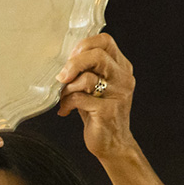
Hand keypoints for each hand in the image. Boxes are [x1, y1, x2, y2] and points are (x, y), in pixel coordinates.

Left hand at [56, 33, 135, 158]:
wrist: (113, 143)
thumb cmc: (98, 112)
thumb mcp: (94, 86)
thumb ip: (85, 70)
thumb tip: (60, 59)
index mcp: (121, 67)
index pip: (105, 41)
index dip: (84, 45)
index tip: (70, 57)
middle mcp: (123, 78)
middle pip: (97, 55)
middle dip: (73, 63)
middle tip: (62, 76)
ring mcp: (118, 94)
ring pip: (86, 78)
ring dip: (67, 88)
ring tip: (64, 97)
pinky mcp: (108, 111)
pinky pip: (79, 99)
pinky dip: (66, 103)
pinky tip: (65, 110)